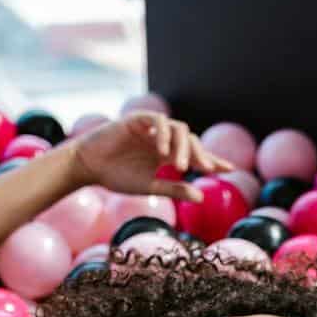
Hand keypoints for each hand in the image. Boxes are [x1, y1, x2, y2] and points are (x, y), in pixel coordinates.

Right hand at [68, 112, 232, 200]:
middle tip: (207, 169)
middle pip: (190, 140)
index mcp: (165, 154)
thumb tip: (201, 197)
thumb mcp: (149, 186)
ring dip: (183, 147)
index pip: (193, 154)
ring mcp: (151, 128)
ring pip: (178, 129)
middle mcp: (161, 139)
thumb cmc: (115, 177)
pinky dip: (164, 135)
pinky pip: (158, 121)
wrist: (87, 167)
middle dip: (200, 154)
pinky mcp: (138, 119)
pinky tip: (164, 152)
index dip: (211, 160)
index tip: (228, 169)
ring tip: (182, 166)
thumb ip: (174, 189)